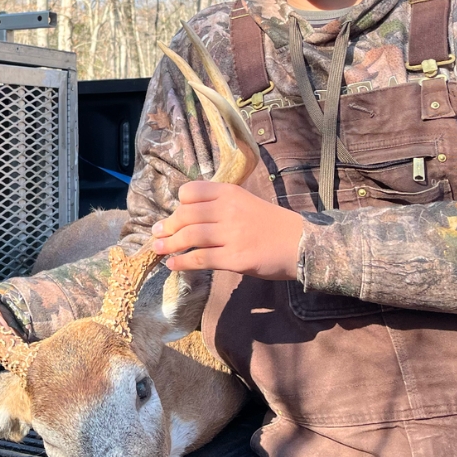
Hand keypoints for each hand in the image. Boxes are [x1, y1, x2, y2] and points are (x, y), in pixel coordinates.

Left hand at [151, 181, 302, 279]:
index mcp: (230, 192)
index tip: (175, 215)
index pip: (192, 191)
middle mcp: (229, 210)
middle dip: (167, 226)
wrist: (300, 244)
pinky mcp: (235, 258)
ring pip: (190, 237)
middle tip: (156, 234)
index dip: (179, 204)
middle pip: (186, 215)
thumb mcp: (245, 203)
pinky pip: (201, 259)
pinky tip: (172, 265)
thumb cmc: (270, 224)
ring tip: (157, 250)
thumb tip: (184, 216)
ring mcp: (233, 234)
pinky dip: (182, 262)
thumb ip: (219, 205)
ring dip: (169, 244)